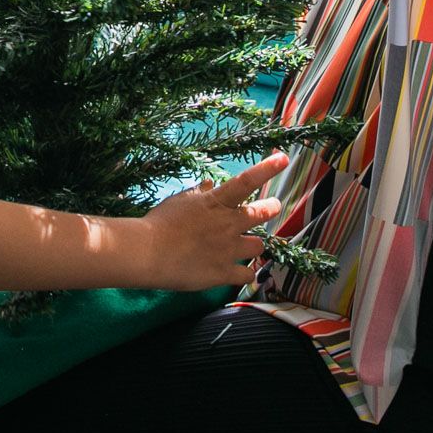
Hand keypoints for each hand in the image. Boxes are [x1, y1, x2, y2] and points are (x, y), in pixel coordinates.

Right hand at [136, 151, 286, 289]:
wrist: (148, 253)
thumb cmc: (160, 222)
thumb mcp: (180, 201)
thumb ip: (200, 192)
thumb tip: (211, 184)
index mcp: (216, 202)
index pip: (246, 181)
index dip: (267, 168)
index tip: (283, 158)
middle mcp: (228, 224)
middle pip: (262, 213)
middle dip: (271, 208)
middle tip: (272, 206)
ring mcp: (228, 250)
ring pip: (258, 245)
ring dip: (254, 244)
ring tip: (247, 245)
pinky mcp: (224, 273)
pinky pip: (247, 274)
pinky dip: (246, 273)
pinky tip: (241, 272)